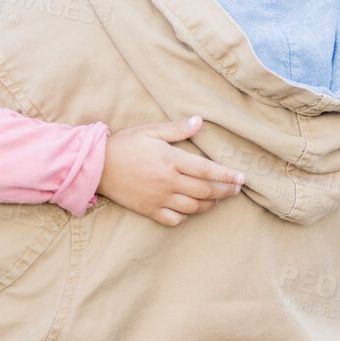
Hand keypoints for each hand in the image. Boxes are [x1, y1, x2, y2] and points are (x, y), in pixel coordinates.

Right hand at [100, 117, 245, 226]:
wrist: (97, 166)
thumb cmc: (125, 144)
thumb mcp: (151, 131)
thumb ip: (177, 129)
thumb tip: (200, 121)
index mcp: (171, 160)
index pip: (207, 170)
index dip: (227, 175)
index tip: (242, 178)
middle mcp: (168, 182)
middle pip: (205, 191)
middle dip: (225, 191)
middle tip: (236, 189)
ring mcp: (158, 198)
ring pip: (193, 207)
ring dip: (209, 204)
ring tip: (217, 198)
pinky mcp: (149, 210)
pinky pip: (173, 219)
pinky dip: (186, 216)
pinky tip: (191, 209)